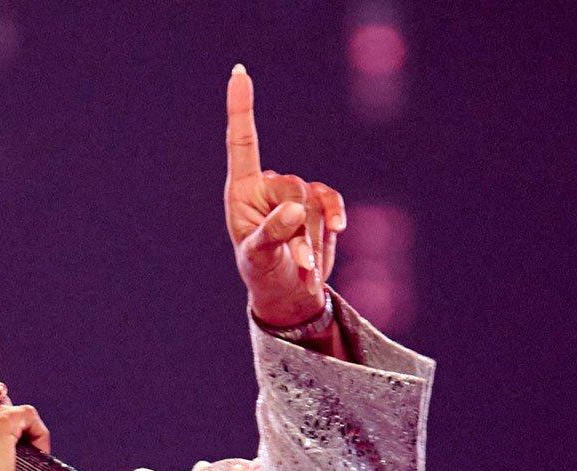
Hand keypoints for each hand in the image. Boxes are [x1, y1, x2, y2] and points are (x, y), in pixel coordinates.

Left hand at [225, 65, 346, 328]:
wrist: (290, 291)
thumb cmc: (263, 272)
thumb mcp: (259, 257)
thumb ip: (272, 233)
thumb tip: (295, 208)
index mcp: (241, 192)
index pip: (242, 143)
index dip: (241, 108)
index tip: (239, 73)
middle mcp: (267, 185)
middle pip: (292, 185)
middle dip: (300, 223)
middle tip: (300, 259)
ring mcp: (294, 192)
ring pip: (314, 199)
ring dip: (314, 235)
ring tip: (307, 266)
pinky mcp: (318, 202)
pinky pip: (331, 201)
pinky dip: (334, 219)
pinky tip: (337, 234)